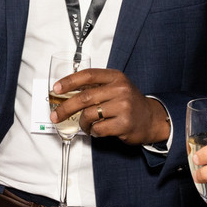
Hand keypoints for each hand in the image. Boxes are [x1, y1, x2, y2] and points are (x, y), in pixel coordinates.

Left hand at [50, 68, 169, 145]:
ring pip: (89, 115)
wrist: (151, 119)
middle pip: (84, 97)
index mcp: (116, 77)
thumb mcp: (115, 87)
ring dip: (82, 123)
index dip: (69, 81)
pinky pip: (98, 128)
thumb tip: (66, 91)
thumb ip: (95, 86)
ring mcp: (123, 107)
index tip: (56, 88)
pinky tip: (97, 130)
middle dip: (65, 107)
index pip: (88, 75)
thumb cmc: (128, 103)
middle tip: (56, 115)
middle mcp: (120, 90)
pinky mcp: (124, 124)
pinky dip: (93, 131)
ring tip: (86, 125)